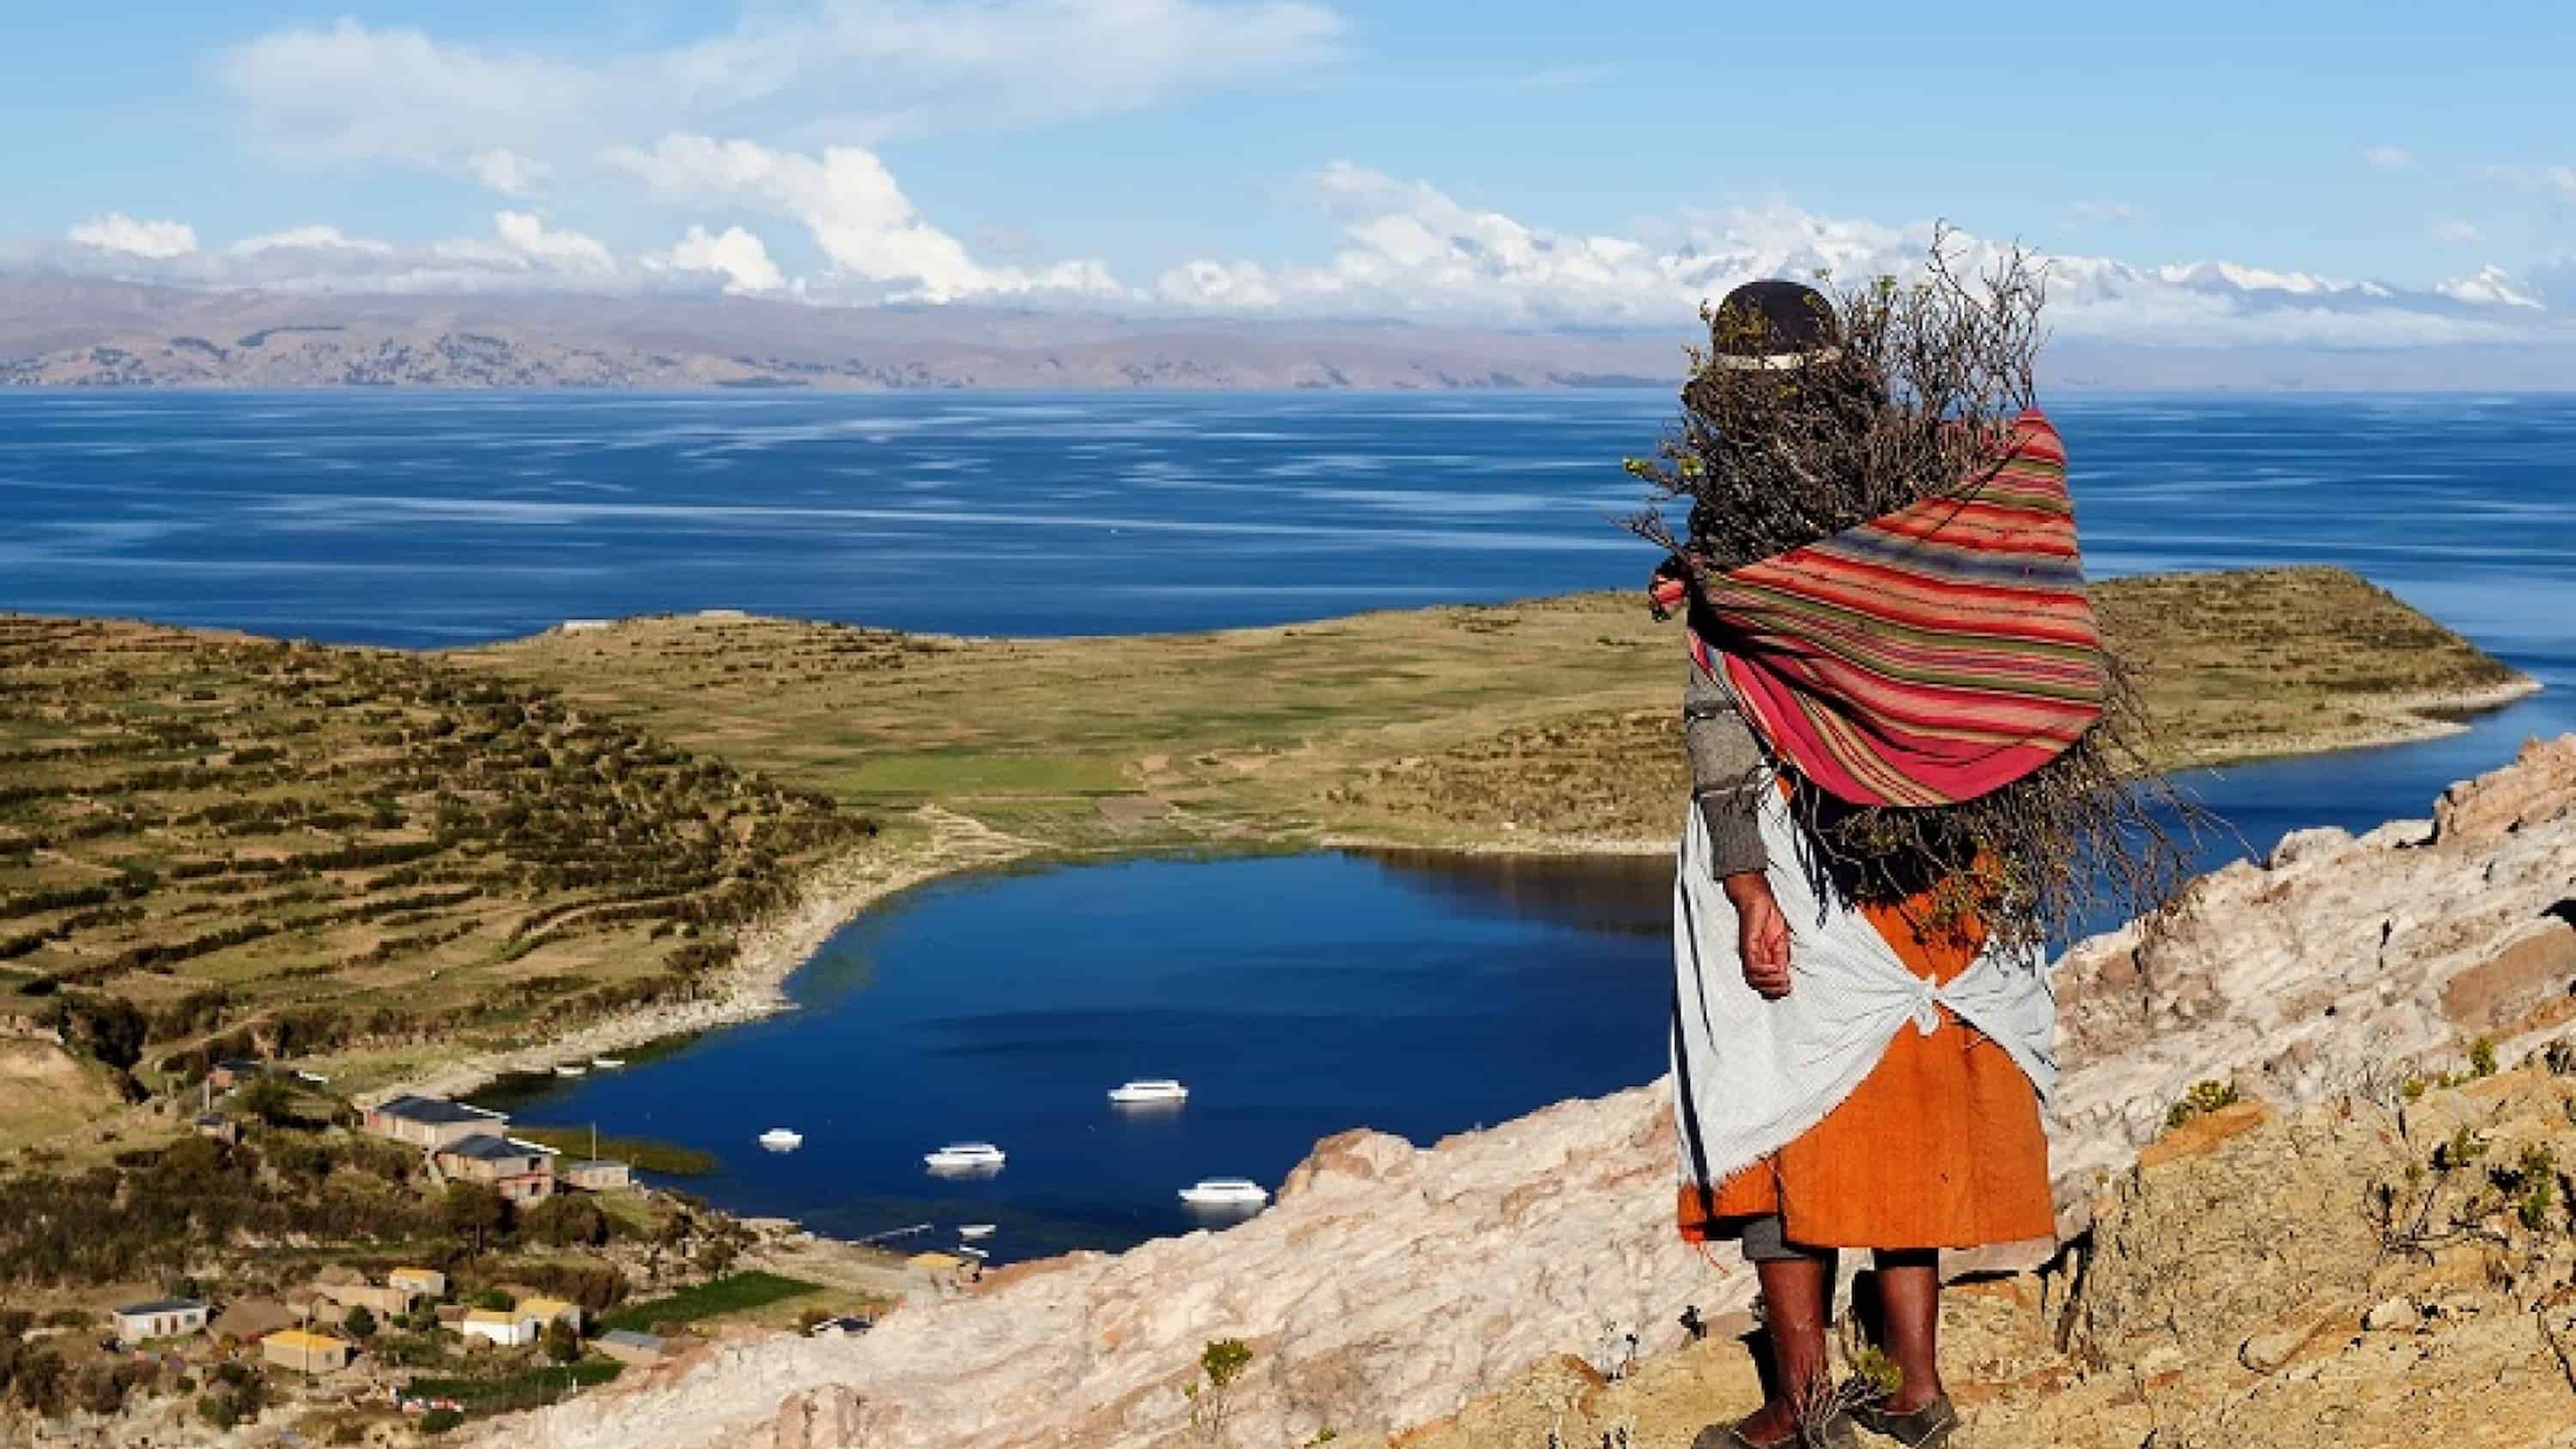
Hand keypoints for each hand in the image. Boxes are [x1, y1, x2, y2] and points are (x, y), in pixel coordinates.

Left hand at [1723, 872, 1791, 998]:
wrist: (1758, 898)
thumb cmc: (1767, 915)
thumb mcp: (1781, 941)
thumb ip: (1781, 958)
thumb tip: (1784, 976)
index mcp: (1764, 958)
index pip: (1765, 982)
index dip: (1776, 990)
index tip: (1787, 988)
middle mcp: (1754, 958)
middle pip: (1758, 985)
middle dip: (1774, 990)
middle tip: (1785, 986)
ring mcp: (1749, 953)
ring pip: (1753, 979)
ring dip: (1770, 982)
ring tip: (1781, 978)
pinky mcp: (1747, 946)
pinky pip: (1752, 965)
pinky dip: (1763, 971)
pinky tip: (1773, 968)